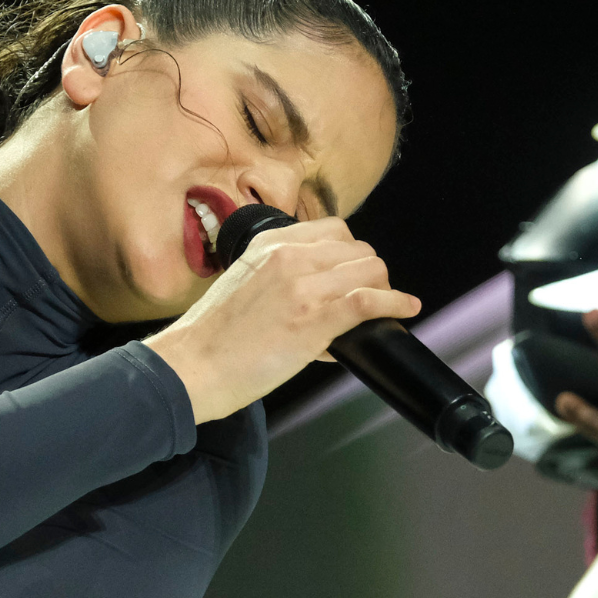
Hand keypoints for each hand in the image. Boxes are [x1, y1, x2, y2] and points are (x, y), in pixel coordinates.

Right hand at [146, 216, 419, 421]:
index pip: (333, 230)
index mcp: (269, 244)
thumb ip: (279, 282)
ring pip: (370, 270)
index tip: (352, 273)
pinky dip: (395, 304)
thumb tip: (316, 301)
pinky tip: (406, 309)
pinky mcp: (314, 319)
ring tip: (384, 308)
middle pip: (358, 249)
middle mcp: (289, 256)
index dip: (351, 254)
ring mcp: (303, 286)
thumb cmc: (211, 339)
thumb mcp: (244, 287)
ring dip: (384, 288)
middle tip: (368, 296)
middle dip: (369, 272)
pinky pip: (370, 300)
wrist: (192, 366)